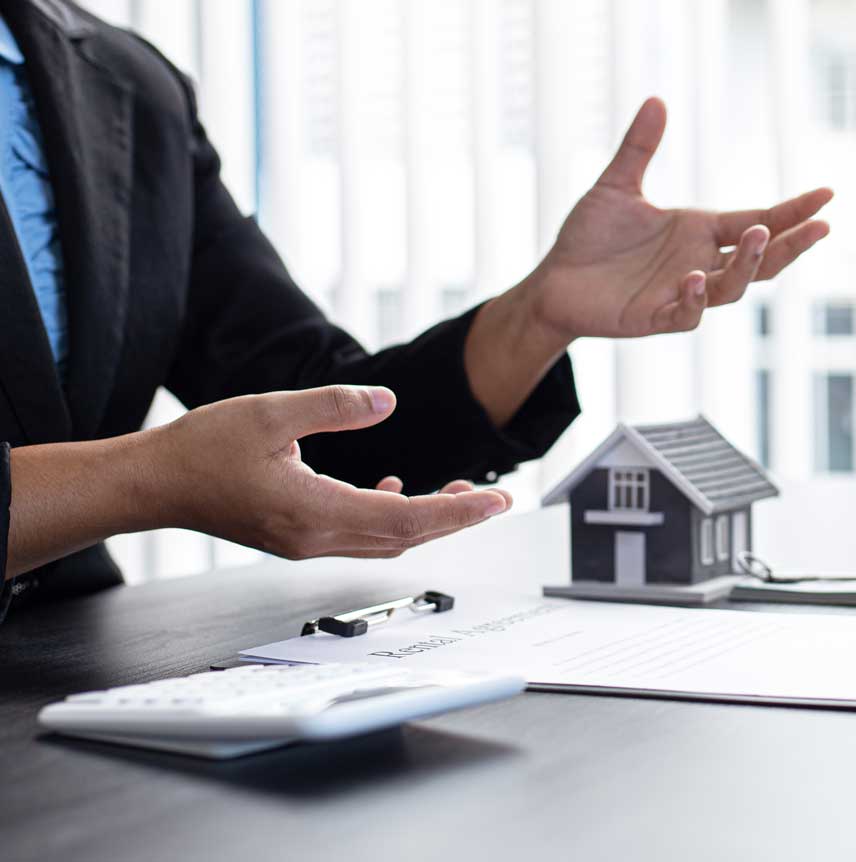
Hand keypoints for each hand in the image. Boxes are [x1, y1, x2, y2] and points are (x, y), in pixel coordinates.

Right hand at [153, 385, 510, 559]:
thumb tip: (389, 402)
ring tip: (457, 494)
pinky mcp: (296, 538)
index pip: (407, 520)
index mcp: (315, 512)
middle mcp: (315, 538)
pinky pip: (359, 536)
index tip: (497, 500)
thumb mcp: (270, 413)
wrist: (152, 485)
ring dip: (426, 520)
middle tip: (495, 498)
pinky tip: (392, 489)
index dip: (458, 511)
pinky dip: (389, 518)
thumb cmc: (201, 449)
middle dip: (455, 518)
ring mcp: (305, 543)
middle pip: (405, 537)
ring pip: (385, 541)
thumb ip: (334, 407)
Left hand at [527, 97, 832, 338]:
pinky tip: (693, 278)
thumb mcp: (616, 185)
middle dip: (791, 243)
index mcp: (700, 231)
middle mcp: (700, 263)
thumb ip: (640, 147)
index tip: (827, 195)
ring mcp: (680, 293)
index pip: (758, 220)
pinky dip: (692, 300)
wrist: (553, 280)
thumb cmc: (590, 238)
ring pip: (731, 288)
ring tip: (757, 233)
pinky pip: (684, 316)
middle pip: (761, 259)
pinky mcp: (652, 317)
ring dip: (747, 265)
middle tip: (820, 226)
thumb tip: (657, 100)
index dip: (793, 211)